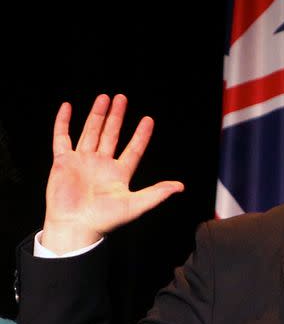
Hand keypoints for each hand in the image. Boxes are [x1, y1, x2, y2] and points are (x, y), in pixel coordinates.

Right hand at [41, 94, 183, 253]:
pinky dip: (63, 122)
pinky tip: (68, 107)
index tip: (148, 119)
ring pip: (91, 132)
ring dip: (97, 115)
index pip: (134, 149)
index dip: (141, 135)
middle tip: (122, 98)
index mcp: (119, 173)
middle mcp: (101, 164)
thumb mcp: (136, 205)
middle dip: (117, 117)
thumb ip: (157, 193)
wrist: (75, 226)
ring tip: (104, 98)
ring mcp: (82, 161)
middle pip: (111, 135)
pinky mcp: (63, 161)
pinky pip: (62, 137)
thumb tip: (180, 187)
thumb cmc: (105, 220)